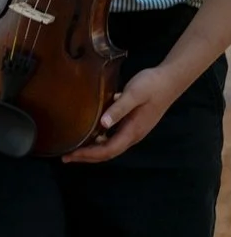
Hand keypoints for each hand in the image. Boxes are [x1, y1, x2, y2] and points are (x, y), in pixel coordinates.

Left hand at [62, 66, 180, 163]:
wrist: (169, 80)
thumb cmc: (151, 85)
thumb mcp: (133, 94)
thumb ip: (119, 109)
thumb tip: (103, 124)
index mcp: (133, 130)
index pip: (108, 150)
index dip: (89, 154)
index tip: (70, 155)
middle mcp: (133, 135)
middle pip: (108, 152)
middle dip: (87, 156)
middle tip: (66, 156)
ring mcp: (134, 130)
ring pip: (111, 146)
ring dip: (93, 149)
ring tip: (75, 147)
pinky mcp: (133, 123)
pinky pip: (114, 137)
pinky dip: (100, 139)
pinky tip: (89, 133)